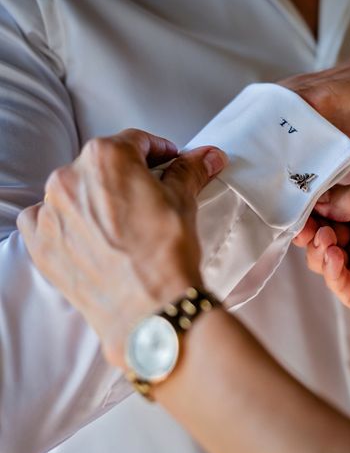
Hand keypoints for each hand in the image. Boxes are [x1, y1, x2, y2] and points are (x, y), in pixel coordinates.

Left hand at [17, 129, 226, 366]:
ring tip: (123, 225)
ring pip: (75, 191)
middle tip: (149, 198)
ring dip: (97, 199)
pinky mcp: (40, 243)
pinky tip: (92, 238)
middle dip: (127, 177)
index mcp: (106, 157)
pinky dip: (67, 222)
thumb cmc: (165, 256)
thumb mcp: (184, 202)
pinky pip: (48, 220)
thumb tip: (205, 157)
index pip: (135, 141)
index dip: (157, 151)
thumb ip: (189, 171)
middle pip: (102, 165)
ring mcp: (50, 211)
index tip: (167, 163)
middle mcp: (69, 178)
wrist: (149, 310)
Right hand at [293, 184, 349, 361]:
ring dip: (319, 245)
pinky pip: (335, 279)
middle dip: (313, 224)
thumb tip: (322, 195)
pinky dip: (329, 266)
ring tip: (325, 239)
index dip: (322, 201)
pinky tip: (334, 257)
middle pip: (327, 228)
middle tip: (304, 223)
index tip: (303, 198)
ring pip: (324, 254)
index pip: (340, 203)